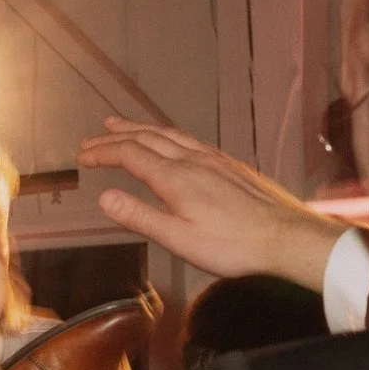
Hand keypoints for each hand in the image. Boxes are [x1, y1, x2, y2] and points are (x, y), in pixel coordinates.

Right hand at [77, 118, 343, 287]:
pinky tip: (169, 140)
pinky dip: (167, 134)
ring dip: (140, 128)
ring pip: (169, 134)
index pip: (129, 155)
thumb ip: (140, 216)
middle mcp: (193, 161)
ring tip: (120, 124)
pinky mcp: (229, 165)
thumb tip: (104, 197)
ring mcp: (213, 160)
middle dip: (114, 136)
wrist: (286, 237)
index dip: (102, 153)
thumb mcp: (179, 239)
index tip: (82, 157)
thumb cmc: (234, 245)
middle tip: (91, 138)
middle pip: (146, 138)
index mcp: (175, 178)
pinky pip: (190, 140)